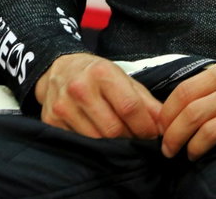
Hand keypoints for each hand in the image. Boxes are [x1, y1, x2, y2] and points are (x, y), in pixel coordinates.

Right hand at [33, 52, 163, 139]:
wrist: (58, 69)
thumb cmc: (97, 74)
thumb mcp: (123, 78)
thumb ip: (145, 101)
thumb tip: (163, 125)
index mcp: (102, 73)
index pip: (129, 107)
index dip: (145, 126)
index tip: (153, 135)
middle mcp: (80, 89)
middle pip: (112, 128)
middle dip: (130, 138)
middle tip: (138, 140)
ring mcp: (63, 107)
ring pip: (96, 140)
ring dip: (114, 146)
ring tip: (122, 140)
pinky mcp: (51, 122)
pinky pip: (79, 143)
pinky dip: (94, 147)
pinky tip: (101, 141)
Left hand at [159, 60, 215, 158]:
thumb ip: (215, 82)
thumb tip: (182, 104)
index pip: (184, 92)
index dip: (166, 113)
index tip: (161, 127)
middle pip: (190, 114)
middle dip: (172, 136)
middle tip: (168, 149)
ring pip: (205, 132)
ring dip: (190, 149)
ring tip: (189, 155)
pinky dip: (215, 154)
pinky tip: (213, 157)